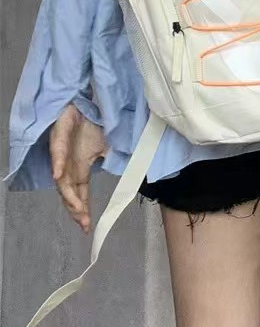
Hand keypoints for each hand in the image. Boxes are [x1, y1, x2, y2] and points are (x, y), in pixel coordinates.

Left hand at [50, 104, 107, 232]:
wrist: (89, 100)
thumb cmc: (97, 122)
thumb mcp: (110, 146)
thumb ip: (116, 161)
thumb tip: (135, 173)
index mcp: (80, 167)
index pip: (79, 192)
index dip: (83, 209)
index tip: (88, 227)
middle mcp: (69, 164)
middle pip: (68, 192)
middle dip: (75, 209)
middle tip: (84, 223)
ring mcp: (62, 152)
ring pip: (61, 178)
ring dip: (68, 194)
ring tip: (77, 208)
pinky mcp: (59, 136)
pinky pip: (57, 153)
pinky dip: (57, 164)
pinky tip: (58, 175)